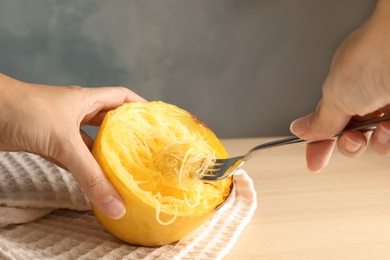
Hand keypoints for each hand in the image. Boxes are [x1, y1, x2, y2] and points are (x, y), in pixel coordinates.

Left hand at [0, 73, 145, 218]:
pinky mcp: (49, 143)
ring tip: (127, 167)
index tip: (156, 120)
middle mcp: (78, 111)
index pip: (122, 97)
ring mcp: (62, 127)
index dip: (141, 106)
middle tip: (146, 148)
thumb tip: (115, 204)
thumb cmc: (24, 111)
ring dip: (106, 152)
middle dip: (128, 133)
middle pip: (110, 120)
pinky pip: (74, 156)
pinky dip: (85, 166)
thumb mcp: (64, 143)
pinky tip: (95, 177)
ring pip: (92, 141)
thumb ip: (90, 175)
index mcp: (87, 100)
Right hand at [290, 0, 389, 172]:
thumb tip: (300, 129)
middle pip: (350, 137)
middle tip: (351, 140)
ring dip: (374, 143)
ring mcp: (385, 106)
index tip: (314, 162)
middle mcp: (364, 99)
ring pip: (375, 142)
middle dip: (348, 145)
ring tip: (379, 131)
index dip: (318, 145)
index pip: (325, 125)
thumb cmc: (371, 57)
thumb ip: (319, 120)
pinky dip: (389, 140)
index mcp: (341, 92)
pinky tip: (389, 130)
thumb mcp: (335, 95)